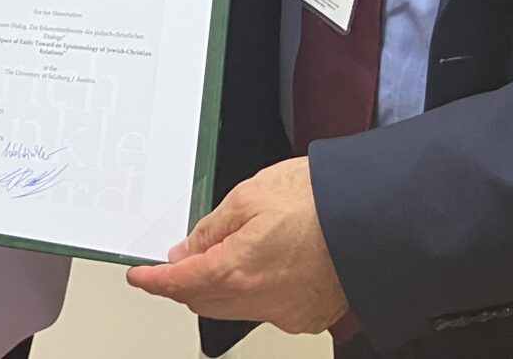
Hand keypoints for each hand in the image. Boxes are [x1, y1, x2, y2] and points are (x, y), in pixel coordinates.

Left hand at [127, 157, 348, 334]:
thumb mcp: (248, 196)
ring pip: (234, 308)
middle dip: (185, 283)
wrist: (372, 217)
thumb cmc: (317, 200)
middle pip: (203, 301)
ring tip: (225, 253)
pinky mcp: (306, 316)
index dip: (153, 280)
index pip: (179, 283)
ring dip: (219, 288)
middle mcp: (259, 301)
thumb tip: (187, 250)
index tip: (140, 276)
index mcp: (237, 270)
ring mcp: (285, 313)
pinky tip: (262, 267)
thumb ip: (211, 228)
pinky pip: (265, 310)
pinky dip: (253, 292)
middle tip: (178, 260)